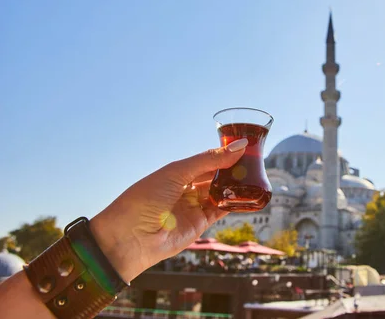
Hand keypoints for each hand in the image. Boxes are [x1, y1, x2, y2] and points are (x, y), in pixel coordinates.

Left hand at [89, 138, 247, 282]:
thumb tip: (239, 145)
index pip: (206, 160)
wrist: (129, 238)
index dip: (223, 154)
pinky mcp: (199, 224)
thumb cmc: (144, 199)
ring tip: (254, 176)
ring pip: (220, 193)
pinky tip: (247, 195)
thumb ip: (209, 160)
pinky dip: (234, 203)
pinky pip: (221, 211)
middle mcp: (185, 189)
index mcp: (176, 173)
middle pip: (215, 177)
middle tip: (254, 161)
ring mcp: (193, 207)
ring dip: (235, 186)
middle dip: (232, 170)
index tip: (244, 147)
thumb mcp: (177, 172)